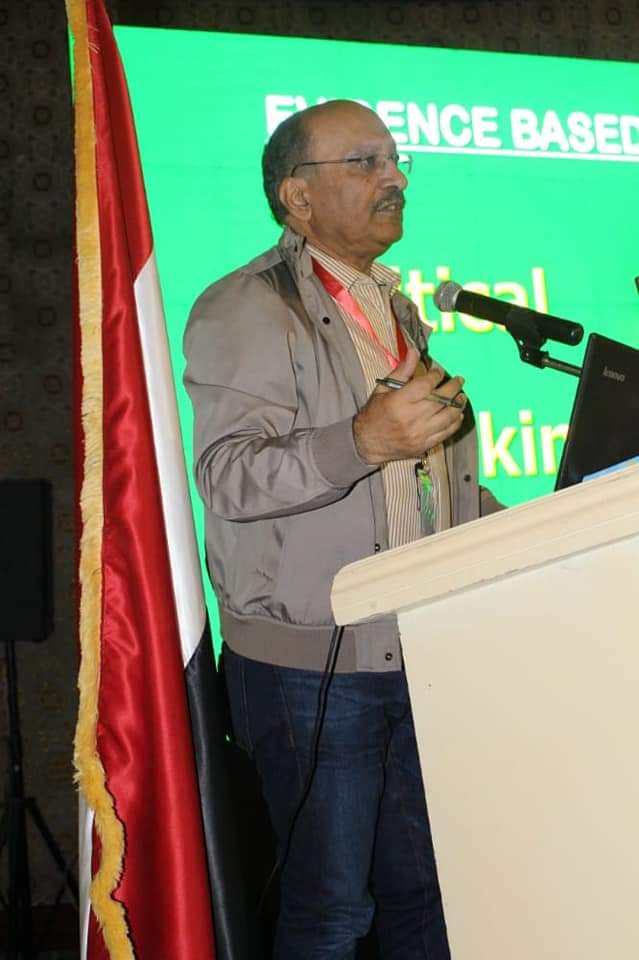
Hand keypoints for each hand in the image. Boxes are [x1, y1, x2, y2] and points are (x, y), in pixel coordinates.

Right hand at [353, 346, 466, 464]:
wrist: (367, 443)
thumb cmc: (374, 414)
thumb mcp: (383, 389)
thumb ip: (402, 370)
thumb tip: (414, 351)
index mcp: (399, 402)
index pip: (426, 385)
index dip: (436, 375)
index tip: (437, 371)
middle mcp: (411, 418)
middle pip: (441, 399)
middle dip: (453, 387)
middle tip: (459, 380)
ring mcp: (419, 433)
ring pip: (448, 417)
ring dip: (458, 405)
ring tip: (461, 396)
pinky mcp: (424, 445)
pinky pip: (446, 433)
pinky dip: (455, 422)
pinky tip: (457, 414)